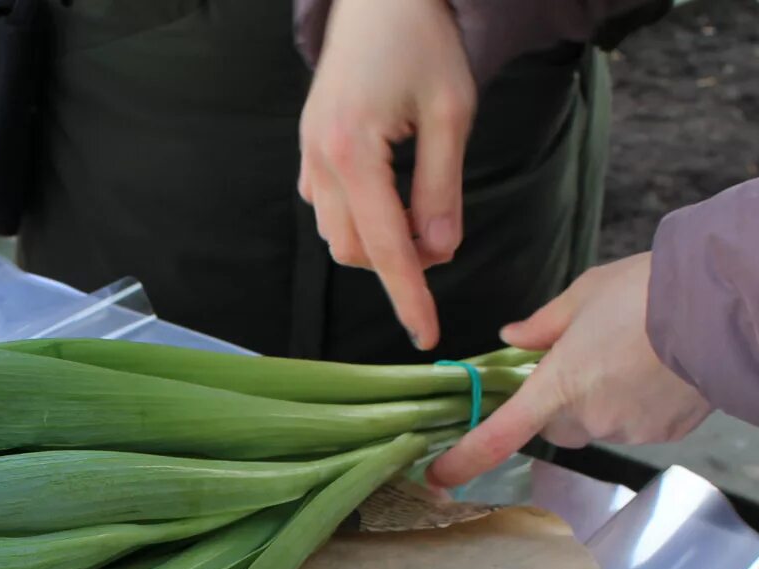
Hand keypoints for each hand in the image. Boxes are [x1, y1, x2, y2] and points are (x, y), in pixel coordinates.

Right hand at [298, 0, 475, 348]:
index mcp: (353, 152)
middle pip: (355, 251)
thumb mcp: (451, 113)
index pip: (387, 247)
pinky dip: (361, 218)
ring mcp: (307, 158)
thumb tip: (440, 249)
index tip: (426, 336)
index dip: (410, 296)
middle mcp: (320, 162)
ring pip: (338, 235)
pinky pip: (328, 209)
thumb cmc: (420, 42)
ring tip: (420, 208)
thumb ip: (442, 187)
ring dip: (380, 241)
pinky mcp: (308, 152)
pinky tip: (388, 192)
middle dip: (399, 261)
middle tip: (441, 229)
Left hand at [428, 253, 712, 486]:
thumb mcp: (585, 294)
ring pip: (598, 425)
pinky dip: (640, 405)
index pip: (500, 434)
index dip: (464, 460)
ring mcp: (629, 430)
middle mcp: (589, 417)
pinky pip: (636, 426)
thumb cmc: (650, 292)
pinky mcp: (665, 434)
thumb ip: (544, 323)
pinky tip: (661, 370)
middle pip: (557, 424)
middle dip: (562, 399)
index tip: (438, 479)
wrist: (728, 307)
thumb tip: (513, 336)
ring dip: (604, 399)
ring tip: (635, 353)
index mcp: (558, 384)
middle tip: (590, 356)